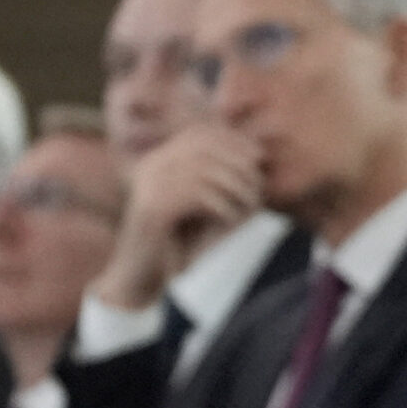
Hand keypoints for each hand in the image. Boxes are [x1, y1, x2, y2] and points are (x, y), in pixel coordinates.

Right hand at [90, 124, 264, 308]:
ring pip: (204, 169)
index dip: (233, 140)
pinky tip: (232, 219)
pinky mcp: (152, 208)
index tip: (260, 156)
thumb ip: (224, 177)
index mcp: (160, 159)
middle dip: (238, 163)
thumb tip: (259, 153)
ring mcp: (147, 186)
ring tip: (250, 204)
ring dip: (236, 186)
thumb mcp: (207, 202)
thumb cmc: (182, 239)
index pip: (200, 133)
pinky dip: (223, 205)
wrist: (147, 274)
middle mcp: (150, 166)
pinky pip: (197, 194)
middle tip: (259, 185)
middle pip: (203, 147)